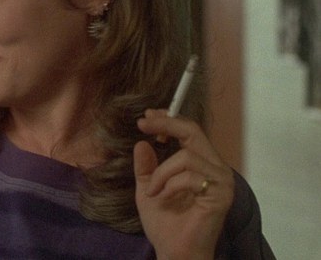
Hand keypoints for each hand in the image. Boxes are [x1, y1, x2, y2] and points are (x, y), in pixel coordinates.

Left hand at [133, 109, 233, 259]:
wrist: (174, 251)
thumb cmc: (164, 225)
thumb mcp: (146, 189)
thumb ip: (145, 167)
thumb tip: (141, 143)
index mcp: (201, 164)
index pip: (189, 131)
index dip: (168, 119)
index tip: (147, 116)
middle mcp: (215, 168)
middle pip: (193, 131)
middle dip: (165, 124)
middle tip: (143, 124)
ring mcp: (221, 180)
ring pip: (187, 156)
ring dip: (162, 172)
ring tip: (152, 190)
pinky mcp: (221, 194)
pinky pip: (190, 176)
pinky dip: (169, 184)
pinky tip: (162, 197)